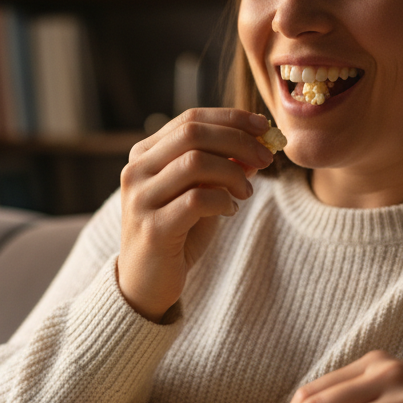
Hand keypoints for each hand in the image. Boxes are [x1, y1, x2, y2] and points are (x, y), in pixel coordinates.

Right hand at [117, 109, 274, 321]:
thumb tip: (259, 144)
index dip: (231, 119)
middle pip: (193, 134)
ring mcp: (141, 199)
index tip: (263, 127)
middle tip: (266, 159)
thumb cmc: (176, 234)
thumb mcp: (200, 193)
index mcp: (144, 154)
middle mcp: (136, 170)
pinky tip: (230, 211)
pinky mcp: (152, 228)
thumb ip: (222, 167)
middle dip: (238, 141)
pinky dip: (222, 201)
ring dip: (233, 173)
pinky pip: (196, 200)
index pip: (190, 119)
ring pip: (195, 163)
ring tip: (246, 192)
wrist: (146, 284)